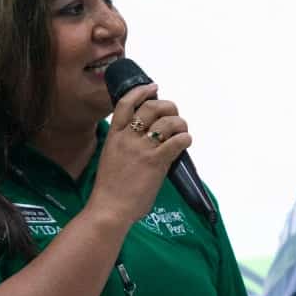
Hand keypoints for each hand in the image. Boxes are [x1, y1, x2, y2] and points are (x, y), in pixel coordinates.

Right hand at [89, 83, 190, 227]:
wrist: (109, 209)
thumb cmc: (111, 190)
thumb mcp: (112, 159)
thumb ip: (126, 146)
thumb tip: (148, 141)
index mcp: (114, 136)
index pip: (126, 104)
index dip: (141, 91)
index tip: (154, 87)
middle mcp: (127, 138)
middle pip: (152, 108)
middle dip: (168, 107)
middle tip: (175, 115)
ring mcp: (141, 149)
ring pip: (168, 123)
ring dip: (180, 124)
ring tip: (183, 132)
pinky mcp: (155, 162)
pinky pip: (176, 141)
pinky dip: (185, 138)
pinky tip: (186, 143)